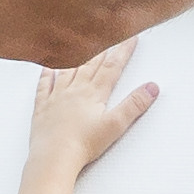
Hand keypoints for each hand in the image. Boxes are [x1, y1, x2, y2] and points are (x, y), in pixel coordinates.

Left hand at [25, 40, 159, 173]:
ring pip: (68, 70)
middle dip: (103, 50)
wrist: (53, 156)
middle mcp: (74, 90)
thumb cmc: (83, 144)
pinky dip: (46, 74)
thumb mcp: (115, 125)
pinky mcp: (42, 107)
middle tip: (110, 37)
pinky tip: (48, 67)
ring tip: (82, 45)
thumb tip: (151, 88)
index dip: (123, 51)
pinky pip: (43, 85)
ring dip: (77, 57)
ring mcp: (56, 97)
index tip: (130, 38)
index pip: (112, 67)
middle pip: (91, 64)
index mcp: (93, 93)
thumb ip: (134, 105)